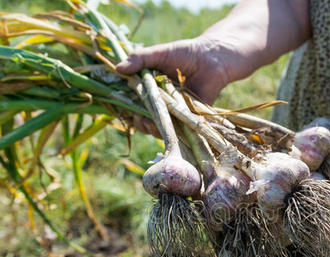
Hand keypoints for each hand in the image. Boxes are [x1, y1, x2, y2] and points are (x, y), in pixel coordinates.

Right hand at [116, 37, 231, 133]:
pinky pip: (182, 129)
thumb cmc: (184, 54)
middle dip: (140, 122)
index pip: (135, 105)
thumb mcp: (158, 54)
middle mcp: (163, 105)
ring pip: (162, 127)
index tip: (125, 108)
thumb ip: (139, 59)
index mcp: (151, 91)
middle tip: (137, 118)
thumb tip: (117, 68)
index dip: (128, 109)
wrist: (212, 57)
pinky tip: (168, 126)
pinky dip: (174, 130)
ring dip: (154, 128)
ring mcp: (177, 113)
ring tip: (149, 122)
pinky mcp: (192, 118)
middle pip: (146, 120)